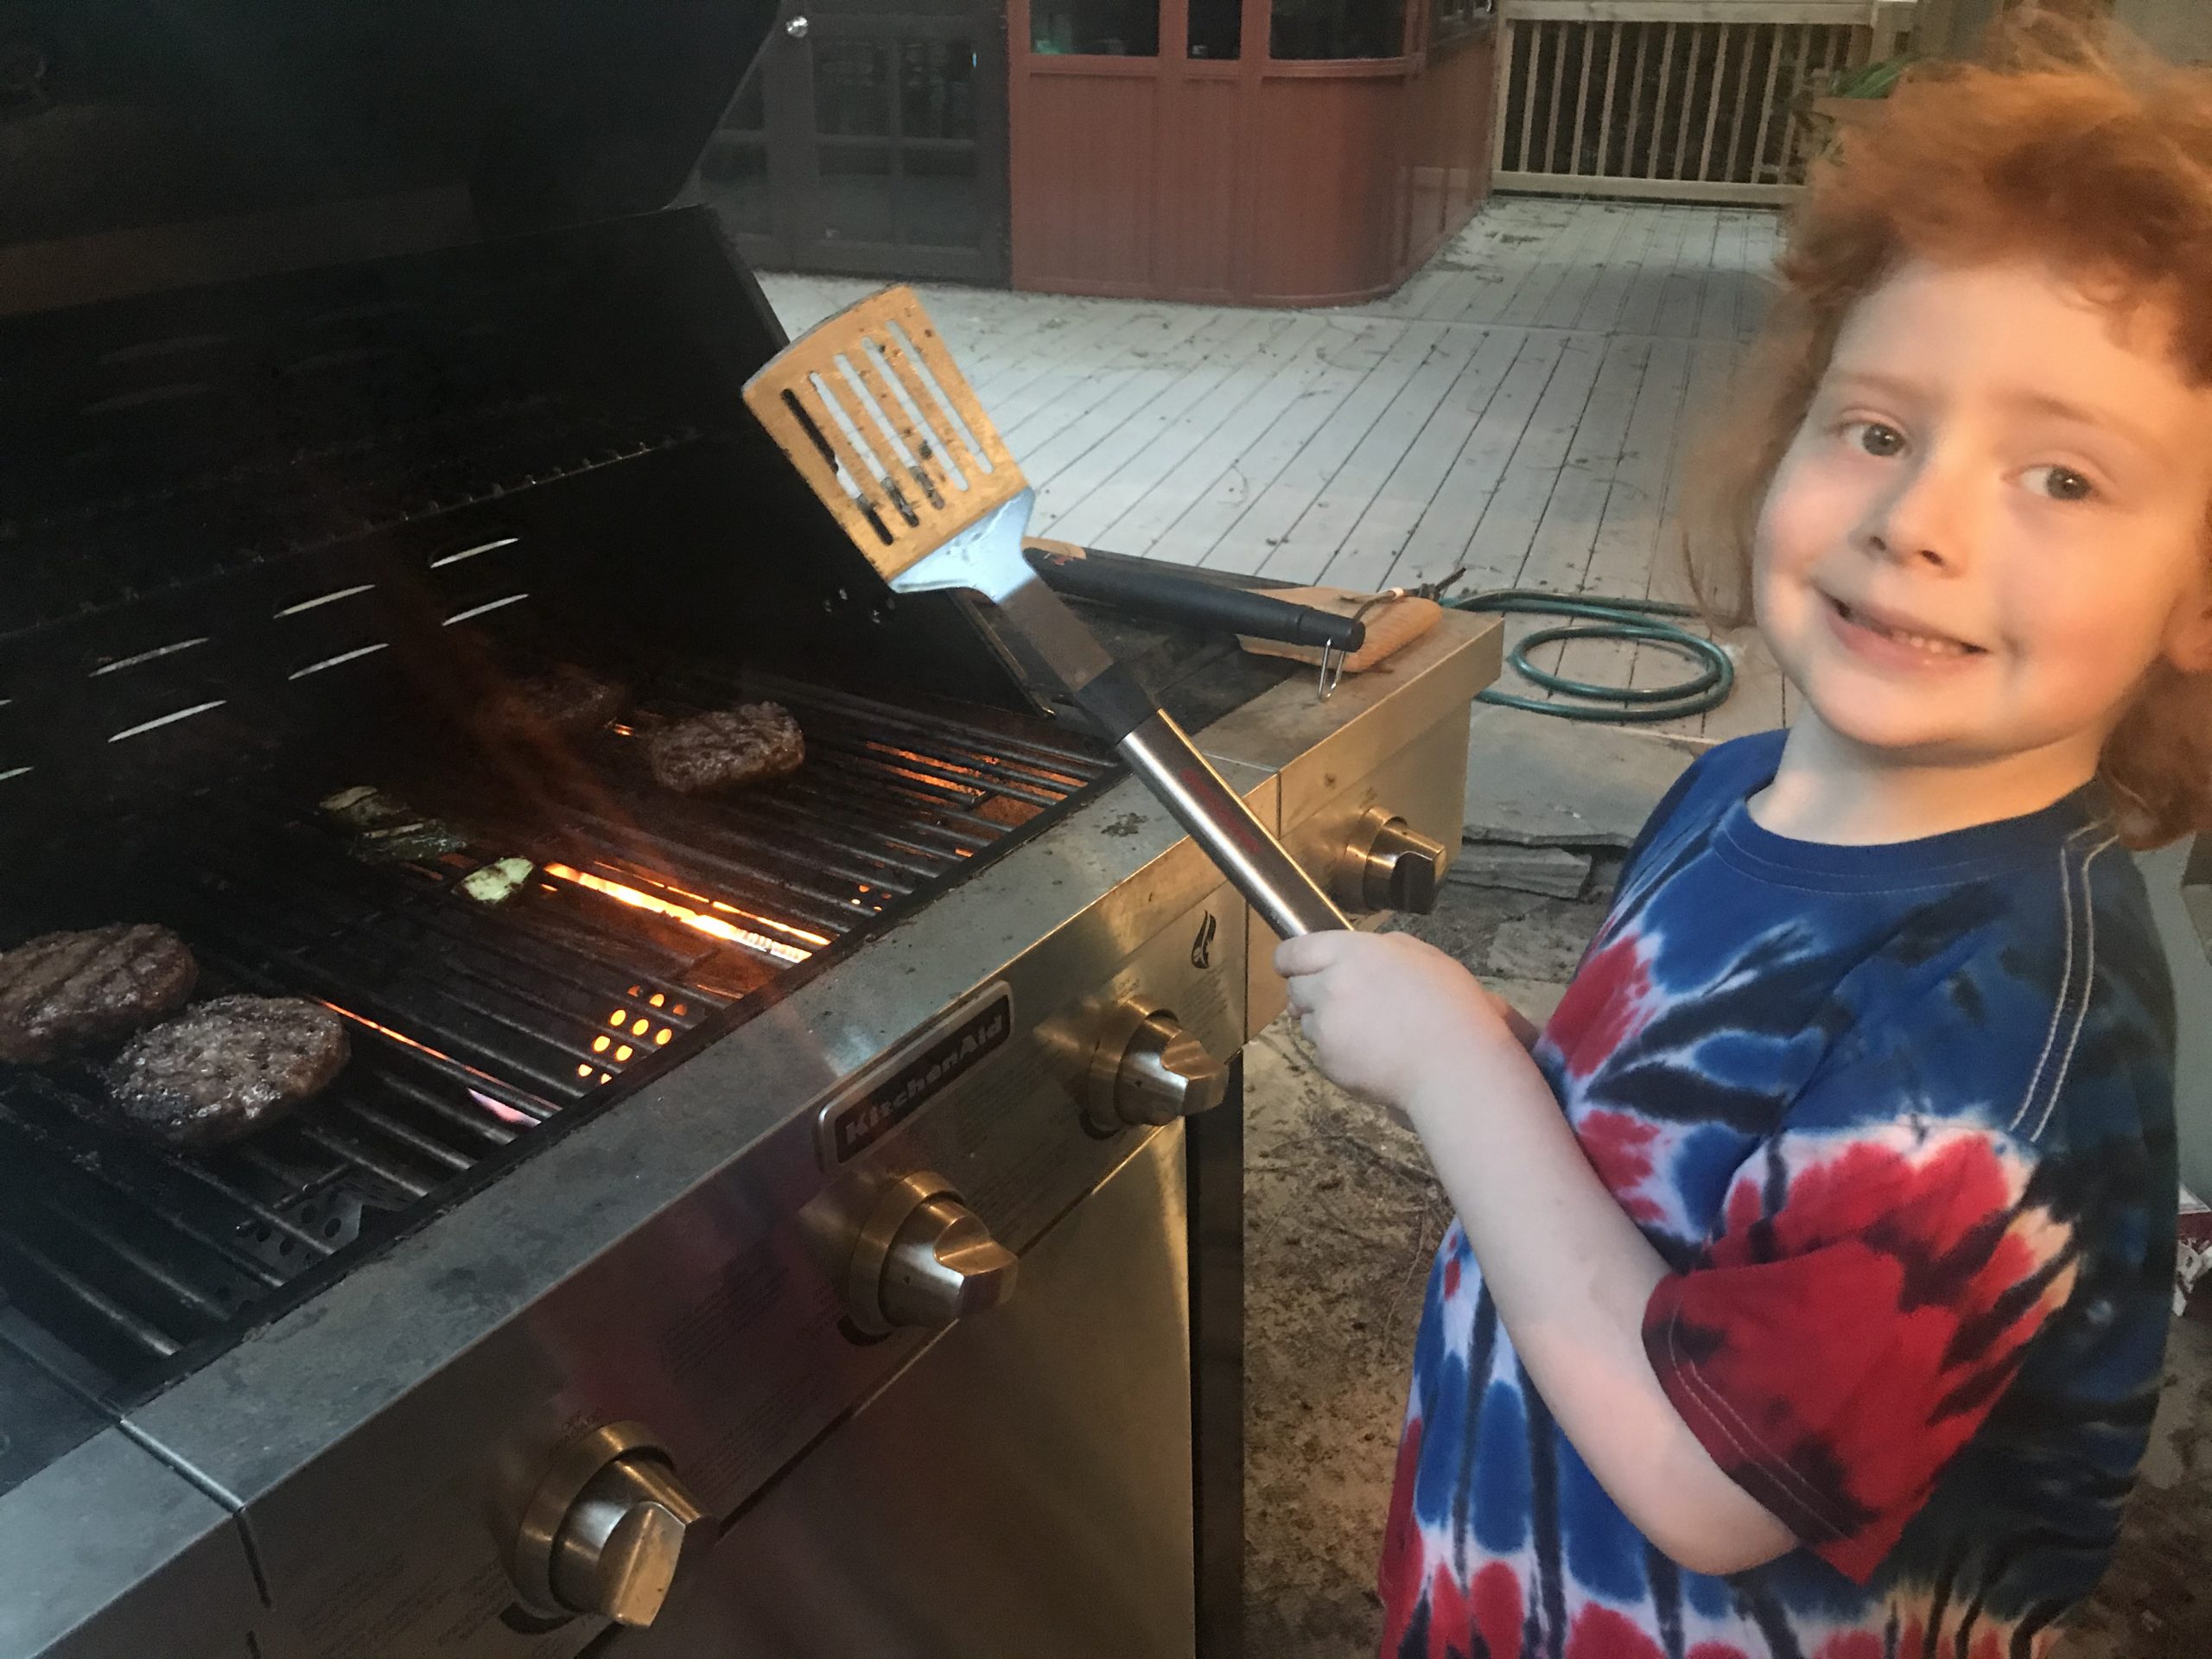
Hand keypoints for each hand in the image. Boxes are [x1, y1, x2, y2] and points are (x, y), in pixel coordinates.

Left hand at [1275, 930, 1528, 1106]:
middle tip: (1341, 1004)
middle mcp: (1331, 986)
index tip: (1294, 968)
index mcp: (1353, 953)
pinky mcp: (1329, 1061)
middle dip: (1312, 995)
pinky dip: (1339, 1055)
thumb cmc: (1453, 1010)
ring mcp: (1326, 1026)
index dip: (1290, 961)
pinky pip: (1323, 1054)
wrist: (1455, 1066)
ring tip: (1367, 1034)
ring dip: (1326, 1026)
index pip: (1294, 952)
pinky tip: (1372, 1057)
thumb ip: (1387, 949)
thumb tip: (1363, 957)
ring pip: (1307, 1023)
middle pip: (1295, 988)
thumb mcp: (1427, 958)